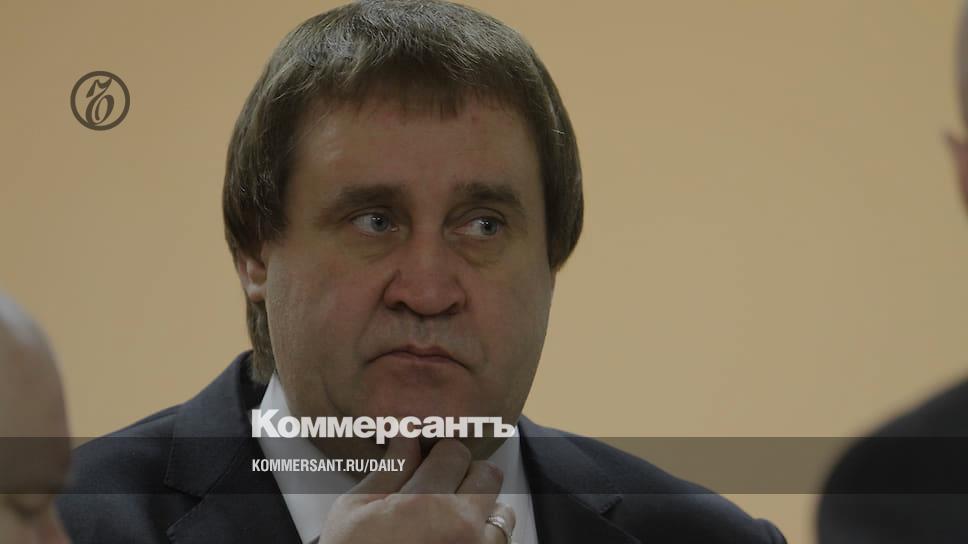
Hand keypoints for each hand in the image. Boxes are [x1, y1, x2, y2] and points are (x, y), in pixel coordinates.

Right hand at [318, 437, 515, 543]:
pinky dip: (482, 538)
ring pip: (502, 512)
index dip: (439, 454)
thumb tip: (408, 435)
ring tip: (447, 523)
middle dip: (466, 476)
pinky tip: (451, 543)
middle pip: (488, 475)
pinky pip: (498, 543)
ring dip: (480, 510)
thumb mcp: (354, 509)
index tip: (428, 464)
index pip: (455, 451)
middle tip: (438, 491)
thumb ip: (390, 468)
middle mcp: (462, 527)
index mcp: (426, 503)